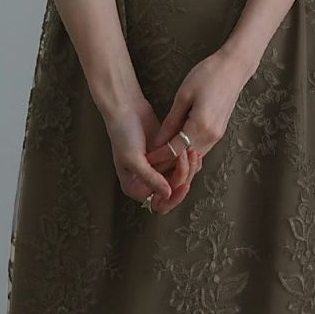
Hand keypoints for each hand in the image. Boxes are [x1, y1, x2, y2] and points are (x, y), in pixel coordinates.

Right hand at [103, 94, 200, 214]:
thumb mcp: (133, 158)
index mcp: (135, 187)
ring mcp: (158, 170)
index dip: (173, 199)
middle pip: (173, 192)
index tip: (183, 185)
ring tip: (190, 150)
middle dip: (183, 177)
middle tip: (185, 157)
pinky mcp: (167, 158)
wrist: (126, 109)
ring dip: (189, 168)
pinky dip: (189, 160)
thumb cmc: (122, 133)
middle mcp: (147, 182)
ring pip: (180, 179)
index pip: (159, 204)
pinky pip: (182, 166)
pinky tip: (192, 150)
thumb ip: (150, 178)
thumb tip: (167, 194)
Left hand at [149, 45, 256, 165]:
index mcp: (200, 126)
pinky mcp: (220, 131)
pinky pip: (202, 148)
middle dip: (168, 162)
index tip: (145, 158)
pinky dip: (188, 151)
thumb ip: (171, 122)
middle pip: (186, 158)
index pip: (175, 151)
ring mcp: (217, 135)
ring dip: (178, 158)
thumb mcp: (183, 96)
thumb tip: (158, 141)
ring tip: (160, 156)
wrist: (234, 66)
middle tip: (150, 163)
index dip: (159, 156)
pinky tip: (177, 147)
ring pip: (195, 156)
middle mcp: (211, 135)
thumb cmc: (208, 75)